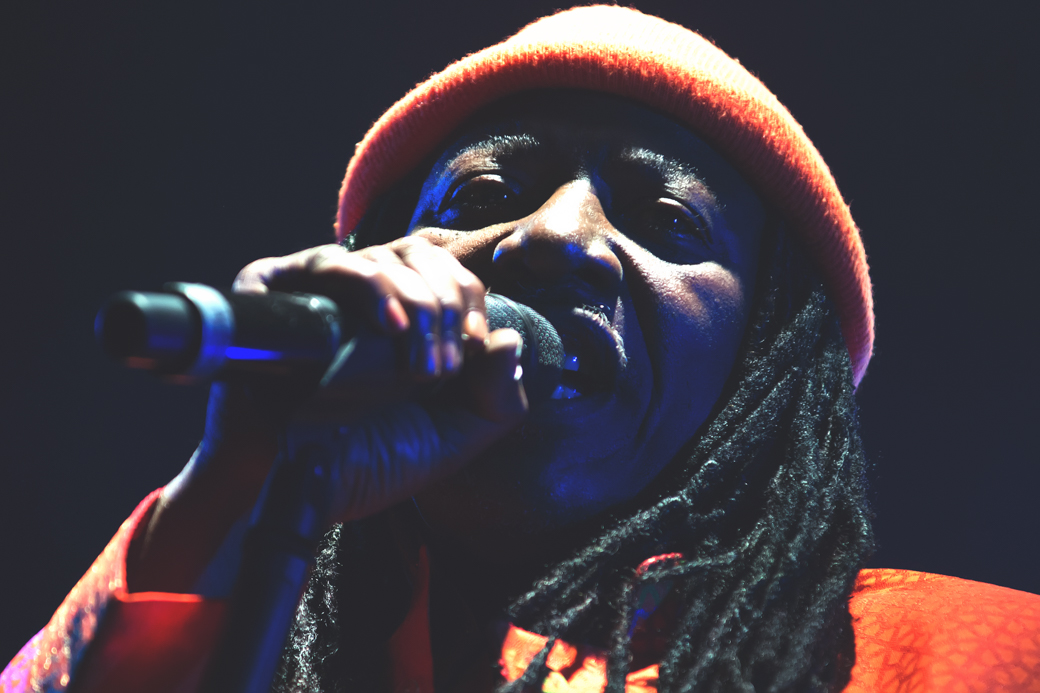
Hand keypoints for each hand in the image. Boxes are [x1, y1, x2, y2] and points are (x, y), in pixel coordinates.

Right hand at [128, 238, 527, 592]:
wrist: (293, 490)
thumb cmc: (365, 463)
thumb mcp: (450, 440)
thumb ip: (497, 401)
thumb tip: (510, 340)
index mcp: (405, 319)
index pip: (450, 275)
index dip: (470, 303)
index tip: (471, 352)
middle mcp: (365, 297)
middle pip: (424, 256)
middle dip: (448, 308)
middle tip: (440, 372)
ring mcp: (322, 290)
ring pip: (386, 258)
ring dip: (420, 306)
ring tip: (419, 369)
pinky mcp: (277, 288)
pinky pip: (329, 264)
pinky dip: (371, 287)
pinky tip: (390, 326)